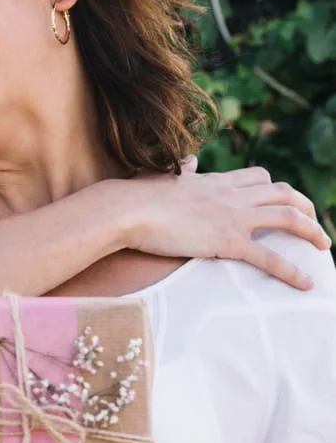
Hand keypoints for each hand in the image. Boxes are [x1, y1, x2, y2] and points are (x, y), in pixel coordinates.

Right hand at [124, 164, 329, 289]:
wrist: (127, 209)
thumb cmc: (135, 197)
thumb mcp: (163, 177)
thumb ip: (182, 169)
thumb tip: (192, 159)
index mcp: (214, 181)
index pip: (258, 177)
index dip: (275, 188)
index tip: (281, 200)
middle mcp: (231, 195)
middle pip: (283, 192)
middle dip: (306, 206)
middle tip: (314, 224)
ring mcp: (232, 217)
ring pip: (288, 217)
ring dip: (312, 231)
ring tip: (323, 246)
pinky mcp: (227, 242)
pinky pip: (269, 257)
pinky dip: (292, 271)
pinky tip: (306, 283)